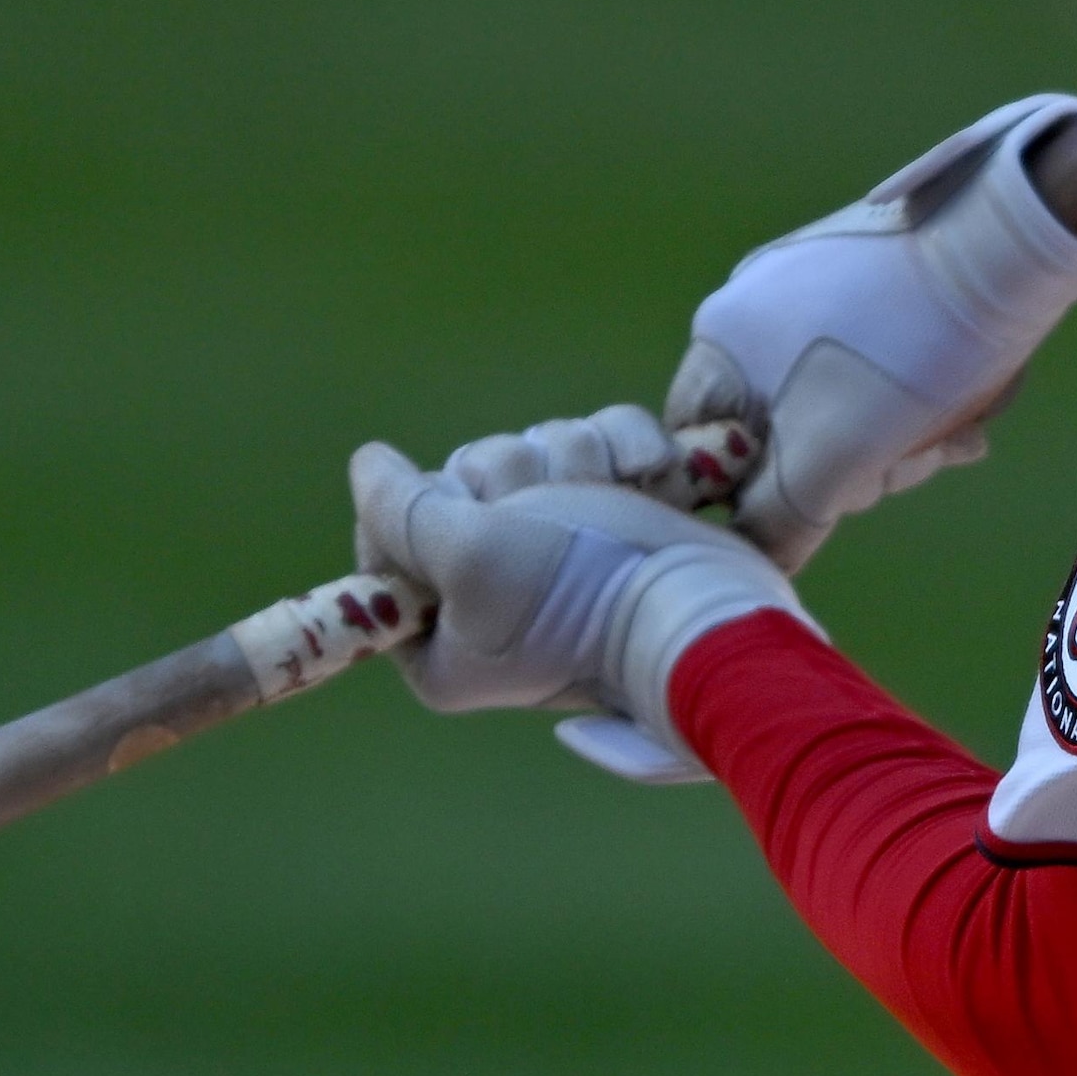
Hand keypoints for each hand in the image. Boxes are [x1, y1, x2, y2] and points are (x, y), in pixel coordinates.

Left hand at [350, 435, 800, 747]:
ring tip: (604, 504)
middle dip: (512, 479)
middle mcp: (493, 599)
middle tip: (545, 521)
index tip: (460, 517)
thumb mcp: (469, 557)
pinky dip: (622, 446)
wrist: (708, 610)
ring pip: (532, 449)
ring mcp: (560, 554)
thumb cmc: (582, 597)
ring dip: (573, 460)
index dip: (416, 508)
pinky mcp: (618, 514)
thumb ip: (402, 510)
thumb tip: (368, 465)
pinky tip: (647, 480)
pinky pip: (595, 438)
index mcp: (442, 637)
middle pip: (462, 481)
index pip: (385, 541)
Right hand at [667, 96, 1076, 569]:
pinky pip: (878, 360)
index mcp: (719, 338)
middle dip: (852, 465)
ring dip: (898, 436)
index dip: (762, 494)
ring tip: (954, 428)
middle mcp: (751, 300)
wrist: (1010, 244)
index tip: (827, 492)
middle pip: (778, 433)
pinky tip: (967, 403)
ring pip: (839, 403)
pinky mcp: (875, 268)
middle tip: (907, 457)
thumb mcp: (833, 461)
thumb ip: (776, 523)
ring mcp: (814, 277)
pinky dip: (920, 394)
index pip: (704, 453)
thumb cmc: (910, 356)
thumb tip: (750, 562)